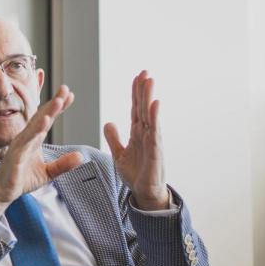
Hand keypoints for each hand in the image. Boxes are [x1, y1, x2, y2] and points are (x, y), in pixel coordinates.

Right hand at [0, 85, 83, 215]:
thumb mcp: (48, 173)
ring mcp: (20, 145)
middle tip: (65, 89)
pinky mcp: (15, 155)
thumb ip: (63, 164)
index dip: (58, 107)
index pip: (48, 119)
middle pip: (41, 116)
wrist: (4, 192)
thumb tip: (80, 156)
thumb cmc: (22, 179)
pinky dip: (35, 130)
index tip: (70, 95)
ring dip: (46, 112)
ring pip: (34, 125)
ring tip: (58, 101)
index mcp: (34, 139)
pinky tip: (44, 121)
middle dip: (54, 103)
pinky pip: (26, 140)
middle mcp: (26, 138)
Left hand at [103, 70, 169, 209]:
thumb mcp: (119, 154)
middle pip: (143, 108)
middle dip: (143, 90)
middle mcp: (146, 134)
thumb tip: (109, 122)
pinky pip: (154, 131)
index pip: (135, 109)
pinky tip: (155, 104)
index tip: (137, 77)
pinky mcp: (155, 151)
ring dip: (149, 98)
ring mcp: (152, 141)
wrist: (144, 194)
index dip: (135, 94)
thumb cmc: (135, 174)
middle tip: (144, 71)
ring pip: (150, 115)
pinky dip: (154, 117)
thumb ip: (114, 138)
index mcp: (137, 133)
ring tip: (150, 80)